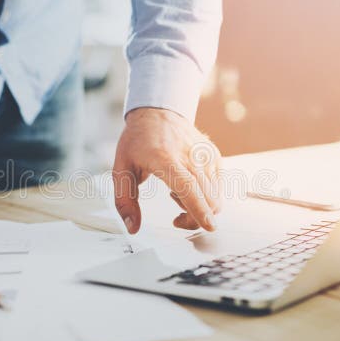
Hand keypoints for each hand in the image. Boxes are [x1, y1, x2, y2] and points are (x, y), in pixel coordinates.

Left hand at [113, 107, 221, 233]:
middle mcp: (191, 157)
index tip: (208, 225)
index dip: (199, 209)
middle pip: (207, 199)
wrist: (158, 113)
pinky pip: (218, 188)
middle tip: (176, 218)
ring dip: (199, 207)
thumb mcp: (121, 169)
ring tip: (178, 193)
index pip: (189, 187)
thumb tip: (132, 227)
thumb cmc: (139, 140)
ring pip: (215, 197)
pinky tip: (189, 186)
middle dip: (194, 219)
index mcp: (165, 159)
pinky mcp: (215, 158)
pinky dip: (206, 196)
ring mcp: (206, 157)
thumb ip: (125, 201)